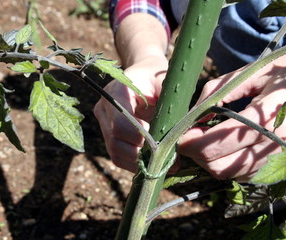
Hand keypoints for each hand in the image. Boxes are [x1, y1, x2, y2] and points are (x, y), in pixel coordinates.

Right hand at [94, 56, 166, 171]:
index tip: (162, 143)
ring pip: (115, 151)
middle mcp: (105, 108)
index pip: (120, 122)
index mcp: (116, 91)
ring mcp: (104, 123)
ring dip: (139, 162)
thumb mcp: (165, 80)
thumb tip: (181, 126)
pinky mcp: (108, 135)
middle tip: (168, 159)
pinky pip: (117, 156)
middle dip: (142, 154)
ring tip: (164, 165)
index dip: (139, 137)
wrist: (142, 75)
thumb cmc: (155, 76)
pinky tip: (152, 165)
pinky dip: (134, 164)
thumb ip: (169, 99)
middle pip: (116, 140)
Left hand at [178, 54, 285, 181]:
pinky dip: (223, 164)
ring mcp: (277, 158)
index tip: (180, 133)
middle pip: (217, 164)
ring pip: (227, 173)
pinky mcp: (276, 166)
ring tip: (203, 140)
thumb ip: (216, 91)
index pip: (217, 141)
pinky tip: (221, 147)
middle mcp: (274, 143)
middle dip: (195, 153)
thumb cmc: (282, 75)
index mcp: (266, 116)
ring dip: (206, 161)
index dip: (190, 141)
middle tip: (187, 137)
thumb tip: (192, 116)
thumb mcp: (251, 73)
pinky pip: (240, 175)